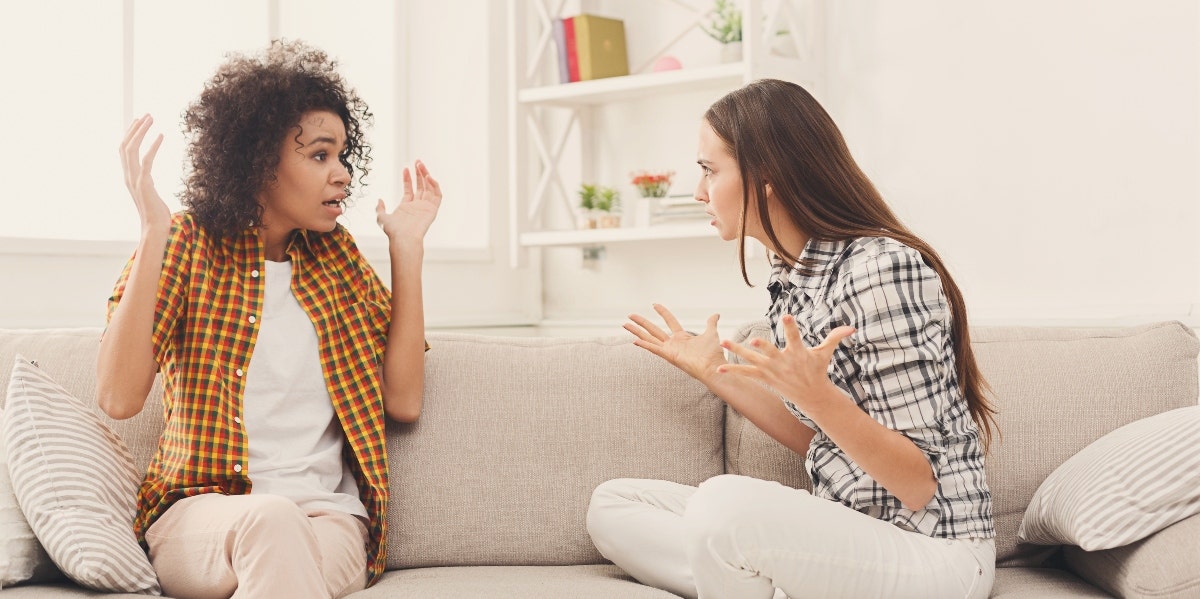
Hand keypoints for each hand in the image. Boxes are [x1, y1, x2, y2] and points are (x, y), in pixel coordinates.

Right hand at [120, 114, 169, 232]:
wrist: (155, 227)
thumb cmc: (155, 212)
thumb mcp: (148, 192)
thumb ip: (146, 181)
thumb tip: (147, 175)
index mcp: (128, 176)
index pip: (124, 150)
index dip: (130, 134)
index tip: (138, 120)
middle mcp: (128, 176)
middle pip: (125, 146)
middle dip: (135, 128)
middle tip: (147, 115)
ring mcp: (135, 180)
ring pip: (132, 150)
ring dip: (141, 132)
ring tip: (151, 119)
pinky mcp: (144, 184)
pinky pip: (147, 161)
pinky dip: (153, 146)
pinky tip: (162, 136)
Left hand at [376, 160, 441, 240]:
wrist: (404, 238)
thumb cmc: (393, 231)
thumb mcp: (382, 218)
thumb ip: (380, 208)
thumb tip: (379, 200)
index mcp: (407, 206)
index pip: (409, 189)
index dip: (407, 178)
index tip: (405, 168)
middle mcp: (417, 205)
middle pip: (421, 186)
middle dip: (419, 173)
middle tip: (418, 162)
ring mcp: (426, 207)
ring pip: (429, 188)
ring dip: (426, 175)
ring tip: (421, 165)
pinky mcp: (433, 209)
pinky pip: (437, 195)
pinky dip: (434, 185)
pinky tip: (428, 177)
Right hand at [624, 304, 726, 380]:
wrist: (714, 367)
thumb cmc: (713, 354)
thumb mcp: (711, 333)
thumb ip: (711, 323)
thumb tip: (716, 314)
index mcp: (682, 337)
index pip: (669, 321)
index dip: (662, 312)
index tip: (654, 304)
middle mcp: (673, 344)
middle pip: (653, 330)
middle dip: (642, 322)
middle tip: (630, 315)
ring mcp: (670, 350)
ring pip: (649, 338)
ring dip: (637, 332)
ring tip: (625, 324)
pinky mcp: (669, 356)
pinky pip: (655, 349)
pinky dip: (645, 345)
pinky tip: (634, 341)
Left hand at [718, 314, 855, 413]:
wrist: (812, 396)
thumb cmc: (817, 370)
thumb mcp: (825, 353)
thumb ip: (835, 337)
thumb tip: (852, 327)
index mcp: (797, 352)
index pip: (794, 336)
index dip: (791, 326)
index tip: (787, 316)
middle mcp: (783, 361)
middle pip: (770, 351)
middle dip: (763, 346)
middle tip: (754, 339)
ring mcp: (772, 370)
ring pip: (752, 360)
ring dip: (738, 352)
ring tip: (724, 342)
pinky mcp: (764, 377)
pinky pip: (747, 373)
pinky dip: (733, 371)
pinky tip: (719, 368)